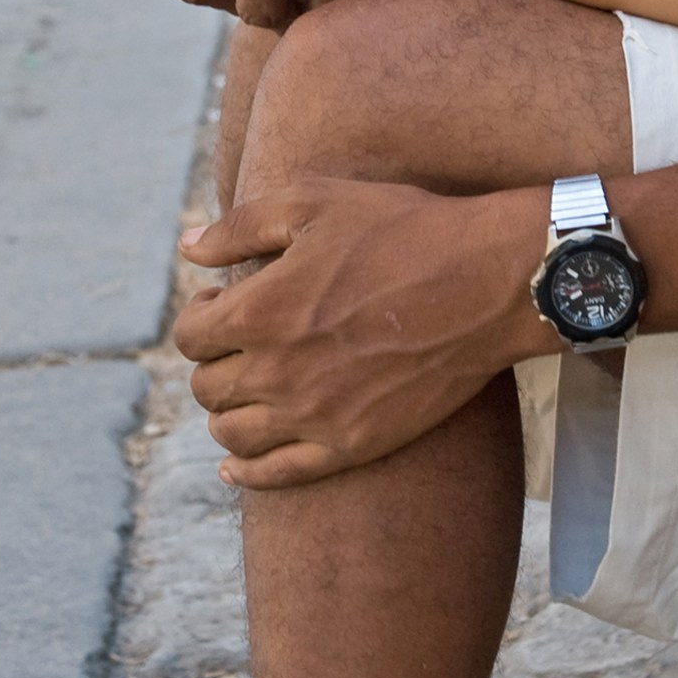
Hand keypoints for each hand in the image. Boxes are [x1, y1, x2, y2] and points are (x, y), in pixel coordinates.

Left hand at [175, 179, 544, 485]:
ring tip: (249, 388)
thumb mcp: (315, 203)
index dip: (200, 316)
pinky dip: (245, 472)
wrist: (489, 282)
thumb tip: (188, 248)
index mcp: (261, 311)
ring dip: (227, 411)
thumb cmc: (404, 230)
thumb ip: (239, 227)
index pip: (191, 336)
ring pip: (231, 433)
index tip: (224, 302)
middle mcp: (277, 372)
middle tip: (244, 340)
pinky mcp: (352, 445)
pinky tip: (234, 465)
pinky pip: (276, 475)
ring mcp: (315, 416)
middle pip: (207, 386)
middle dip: (215, 360)